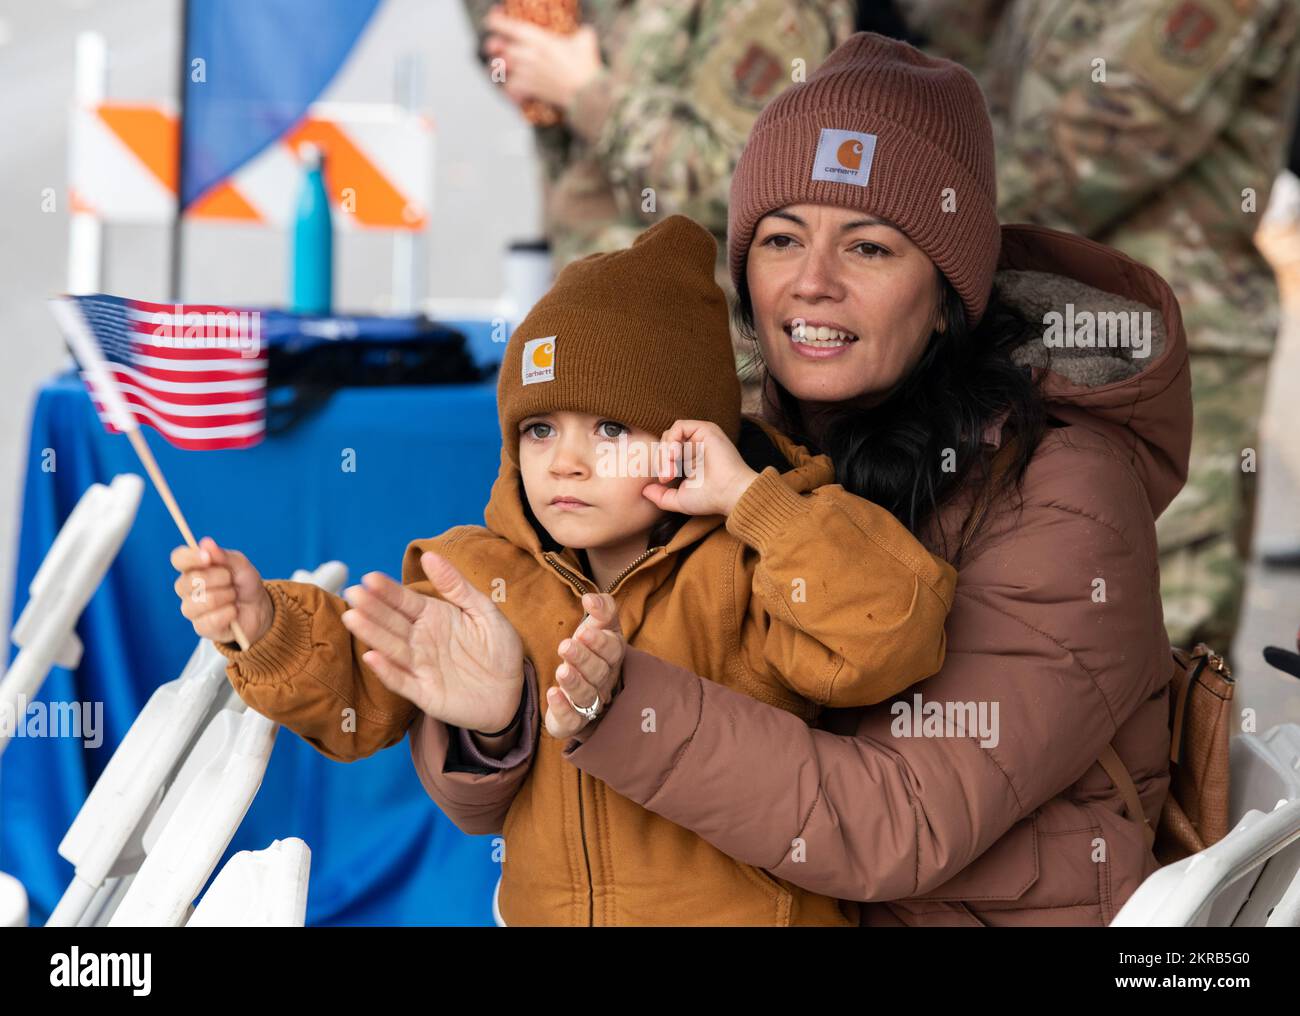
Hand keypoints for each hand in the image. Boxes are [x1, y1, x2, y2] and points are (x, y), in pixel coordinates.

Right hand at [171, 537, 273, 645]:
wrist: (258, 608)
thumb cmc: (244, 583)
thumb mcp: (240, 565)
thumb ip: (223, 555)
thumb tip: (205, 543)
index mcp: (193, 568)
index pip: (178, 558)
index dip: (190, 557)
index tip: (208, 558)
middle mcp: (186, 588)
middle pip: (192, 580)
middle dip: (221, 578)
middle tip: (232, 581)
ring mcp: (191, 608)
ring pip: (204, 600)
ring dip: (227, 597)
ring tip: (233, 597)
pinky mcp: (201, 627)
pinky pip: (212, 619)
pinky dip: (230, 613)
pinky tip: (233, 612)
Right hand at [340, 551, 525, 733]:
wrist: (511, 693)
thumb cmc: (498, 649)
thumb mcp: (484, 611)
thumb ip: (457, 586)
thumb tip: (430, 555)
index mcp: (433, 616)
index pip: (405, 600)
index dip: (388, 590)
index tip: (370, 578)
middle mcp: (420, 639)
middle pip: (392, 622)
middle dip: (372, 608)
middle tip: (354, 594)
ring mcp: (420, 666)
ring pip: (392, 648)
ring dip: (372, 634)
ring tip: (353, 618)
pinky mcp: (424, 692)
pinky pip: (402, 681)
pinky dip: (387, 671)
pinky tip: (372, 657)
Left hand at [482, 4, 602, 112]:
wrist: (586, 92)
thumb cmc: (585, 64)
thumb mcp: (585, 39)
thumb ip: (578, 32)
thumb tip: (582, 31)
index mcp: (537, 38)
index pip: (505, 26)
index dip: (495, 21)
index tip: (493, 20)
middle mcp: (526, 54)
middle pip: (496, 47)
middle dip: (493, 45)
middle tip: (494, 46)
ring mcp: (526, 73)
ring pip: (499, 68)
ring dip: (498, 66)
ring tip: (499, 66)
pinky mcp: (529, 89)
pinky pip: (509, 89)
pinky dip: (509, 89)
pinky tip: (512, 88)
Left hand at [543, 592, 624, 738]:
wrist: (579, 684)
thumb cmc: (589, 648)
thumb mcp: (598, 624)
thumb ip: (601, 608)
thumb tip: (591, 598)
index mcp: (611, 655)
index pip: (612, 649)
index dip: (600, 641)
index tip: (583, 631)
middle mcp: (603, 680)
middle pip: (598, 672)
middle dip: (583, 659)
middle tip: (566, 646)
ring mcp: (590, 702)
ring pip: (586, 695)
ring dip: (575, 683)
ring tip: (561, 671)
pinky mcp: (573, 720)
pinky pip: (572, 720)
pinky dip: (563, 709)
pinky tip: (552, 694)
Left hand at [641, 419, 759, 517]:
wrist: (730, 494)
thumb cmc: (709, 499)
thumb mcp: (678, 500)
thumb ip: (660, 496)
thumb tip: (644, 490)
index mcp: (689, 461)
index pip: (665, 453)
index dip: (659, 465)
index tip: (663, 481)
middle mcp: (695, 447)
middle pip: (665, 443)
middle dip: (660, 460)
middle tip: (666, 477)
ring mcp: (700, 437)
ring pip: (670, 434)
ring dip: (665, 452)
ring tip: (671, 469)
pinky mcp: (705, 429)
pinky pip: (679, 426)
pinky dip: (672, 440)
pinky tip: (676, 456)